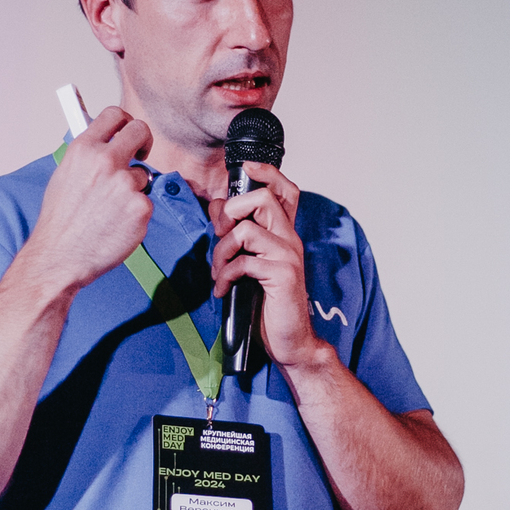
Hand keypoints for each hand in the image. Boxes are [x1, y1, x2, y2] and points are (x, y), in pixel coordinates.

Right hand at [21, 105, 152, 297]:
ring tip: (110, 210)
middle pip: (140, 131)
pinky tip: (116, 225)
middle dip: (143, 142)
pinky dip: (135, 214)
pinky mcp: (140, 207)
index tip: (127, 132)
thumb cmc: (61, 222)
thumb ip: (88, 157)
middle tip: (140, 156)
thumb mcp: (65, 176)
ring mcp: (125, 184)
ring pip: (142, 176)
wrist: (60, 257)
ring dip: (133, 190)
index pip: (114, 115)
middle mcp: (105, 161)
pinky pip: (145, 202)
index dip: (125, 122)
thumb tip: (105, 143)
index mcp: (83, 149)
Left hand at [210, 162, 323, 371]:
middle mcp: (290, 239)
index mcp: (284, 234)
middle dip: (231, 211)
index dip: (267, 172)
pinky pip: (244, 262)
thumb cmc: (269, 304)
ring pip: (247, 229)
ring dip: (222, 251)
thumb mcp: (251, 264)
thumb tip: (218, 207)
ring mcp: (289, 256)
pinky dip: (226, 275)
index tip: (245, 168)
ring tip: (219, 272)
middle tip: (222, 236)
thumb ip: (238, 236)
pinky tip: (223, 289)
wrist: (290, 341)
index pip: (285, 190)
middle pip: (263, 198)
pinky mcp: (283, 275)